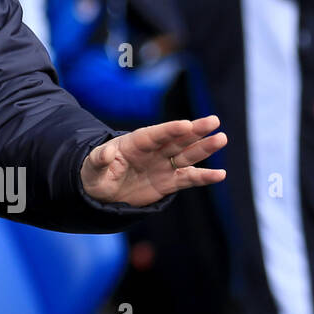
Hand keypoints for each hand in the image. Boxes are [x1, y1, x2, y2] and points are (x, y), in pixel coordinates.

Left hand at [80, 115, 226, 206]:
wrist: (103, 192)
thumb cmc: (96, 174)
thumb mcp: (92, 167)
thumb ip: (99, 159)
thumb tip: (105, 154)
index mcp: (134, 143)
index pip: (154, 134)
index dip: (169, 129)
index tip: (186, 124)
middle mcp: (153, 151)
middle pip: (176, 139)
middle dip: (194, 130)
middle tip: (214, 120)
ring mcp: (163, 165)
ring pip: (187, 155)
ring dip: (204, 148)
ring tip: (221, 139)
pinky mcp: (169, 182)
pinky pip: (189, 178)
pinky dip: (204, 177)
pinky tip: (220, 174)